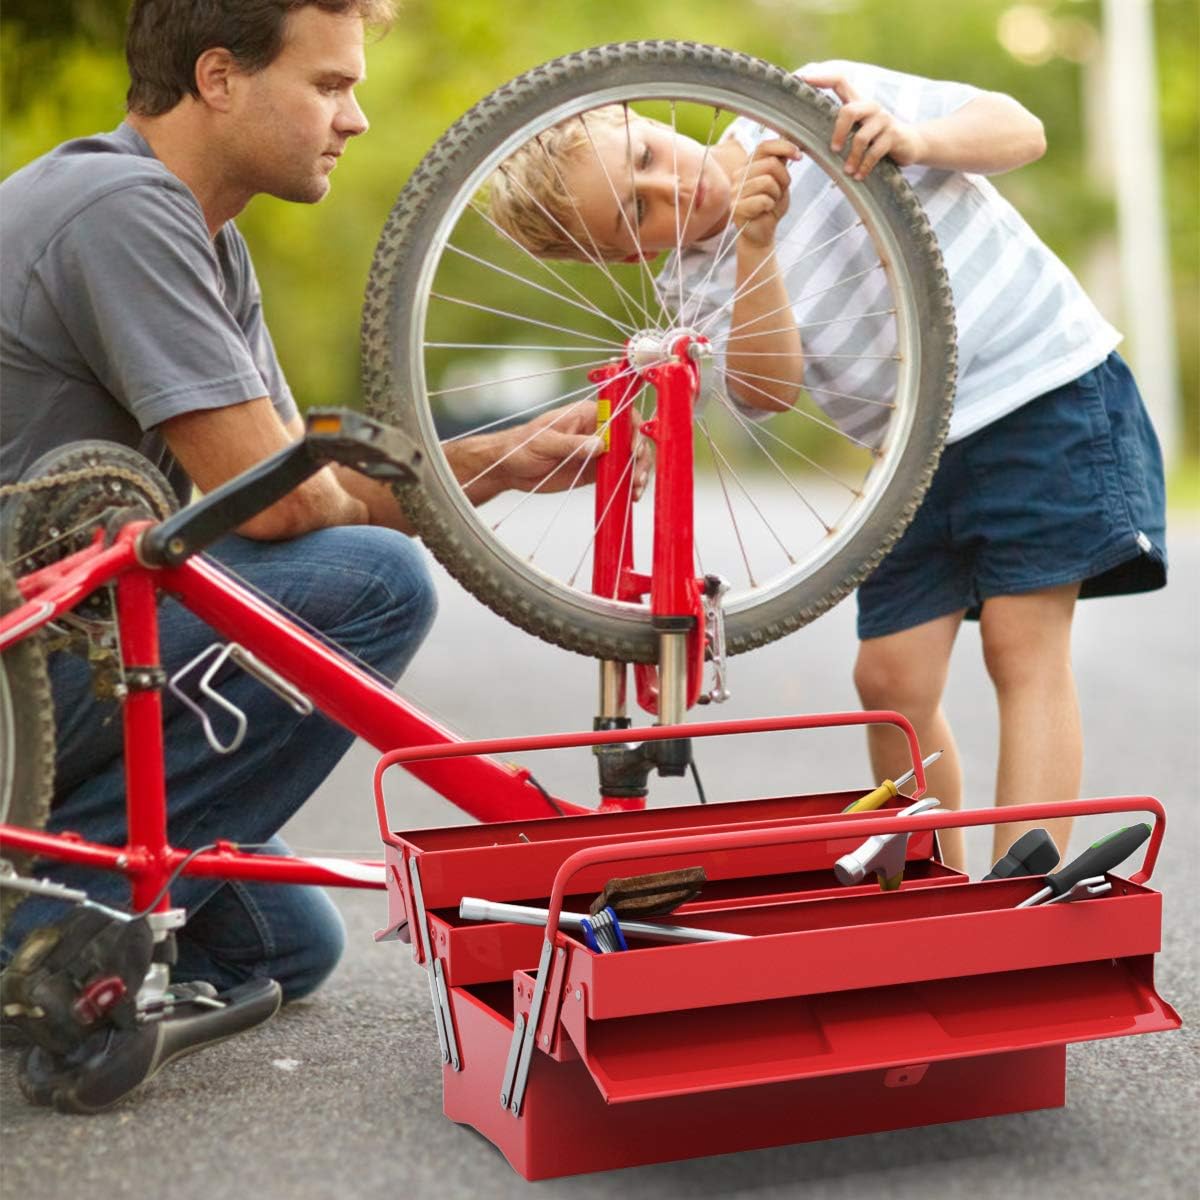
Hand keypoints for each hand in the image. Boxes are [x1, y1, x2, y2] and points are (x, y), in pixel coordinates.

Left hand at [490, 400, 651, 499]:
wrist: (509, 468)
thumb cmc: (522, 446)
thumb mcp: (544, 443)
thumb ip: (571, 445)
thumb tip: (599, 445)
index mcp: (588, 414)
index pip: (621, 416)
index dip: (633, 431)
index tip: (633, 450)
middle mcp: (598, 430)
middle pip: (631, 439)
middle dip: (640, 457)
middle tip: (638, 477)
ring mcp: (599, 451)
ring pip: (629, 459)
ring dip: (637, 473)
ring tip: (636, 491)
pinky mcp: (595, 470)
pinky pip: (618, 475)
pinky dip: (627, 485)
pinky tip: (631, 496)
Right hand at [730, 137, 800, 249]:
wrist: (761, 232)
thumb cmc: (770, 207)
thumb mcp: (780, 181)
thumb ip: (781, 163)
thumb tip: (790, 145)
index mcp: (749, 165)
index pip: (764, 146)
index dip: (784, 147)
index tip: (798, 156)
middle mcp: (739, 174)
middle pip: (770, 163)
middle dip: (783, 179)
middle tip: (779, 192)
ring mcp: (735, 191)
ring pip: (767, 181)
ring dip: (776, 194)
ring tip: (770, 202)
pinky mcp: (736, 207)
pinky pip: (763, 200)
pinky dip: (770, 206)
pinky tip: (764, 211)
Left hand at [802, 73, 923, 179]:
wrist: (911, 144)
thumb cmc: (876, 138)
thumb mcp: (857, 130)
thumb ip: (838, 129)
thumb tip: (802, 140)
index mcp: (858, 102)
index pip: (840, 81)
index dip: (821, 78)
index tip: (801, 79)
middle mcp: (871, 107)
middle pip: (849, 111)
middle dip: (838, 132)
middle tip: (834, 150)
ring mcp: (884, 120)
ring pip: (861, 137)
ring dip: (852, 157)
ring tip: (847, 171)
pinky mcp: (894, 135)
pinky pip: (875, 152)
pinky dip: (864, 166)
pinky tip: (859, 176)